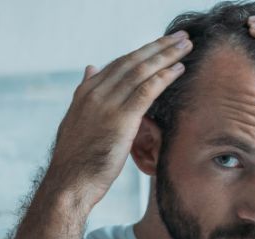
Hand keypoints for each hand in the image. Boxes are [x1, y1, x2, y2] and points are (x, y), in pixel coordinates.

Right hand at [45, 31, 191, 208]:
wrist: (69, 184)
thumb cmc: (76, 160)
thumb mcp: (77, 121)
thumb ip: (85, 93)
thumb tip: (90, 68)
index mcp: (85, 93)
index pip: (118, 64)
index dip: (142, 53)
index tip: (160, 45)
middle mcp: (94, 93)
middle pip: (132, 61)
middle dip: (158, 47)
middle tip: (180, 37)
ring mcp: (107, 105)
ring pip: (141, 71)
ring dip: (166, 56)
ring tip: (186, 46)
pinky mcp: (121, 119)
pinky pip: (147, 90)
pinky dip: (164, 77)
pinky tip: (179, 69)